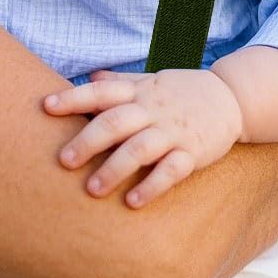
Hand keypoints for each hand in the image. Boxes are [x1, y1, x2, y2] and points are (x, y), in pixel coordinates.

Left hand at [43, 69, 243, 207]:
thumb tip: (89, 75)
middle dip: (88, 140)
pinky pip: (171, 170)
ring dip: (115, 168)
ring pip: (140, 148)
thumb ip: (120, 82)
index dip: (73, 98)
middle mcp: (152, 109)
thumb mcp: (150, 80)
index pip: (101, 91)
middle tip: (64, 161)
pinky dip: (152, 186)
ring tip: (92, 189)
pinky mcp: (192, 152)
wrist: (231, 98)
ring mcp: (173, 131)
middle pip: (116, 122)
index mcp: (138, 91)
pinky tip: (132, 202)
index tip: (46, 107)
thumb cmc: (181, 91)